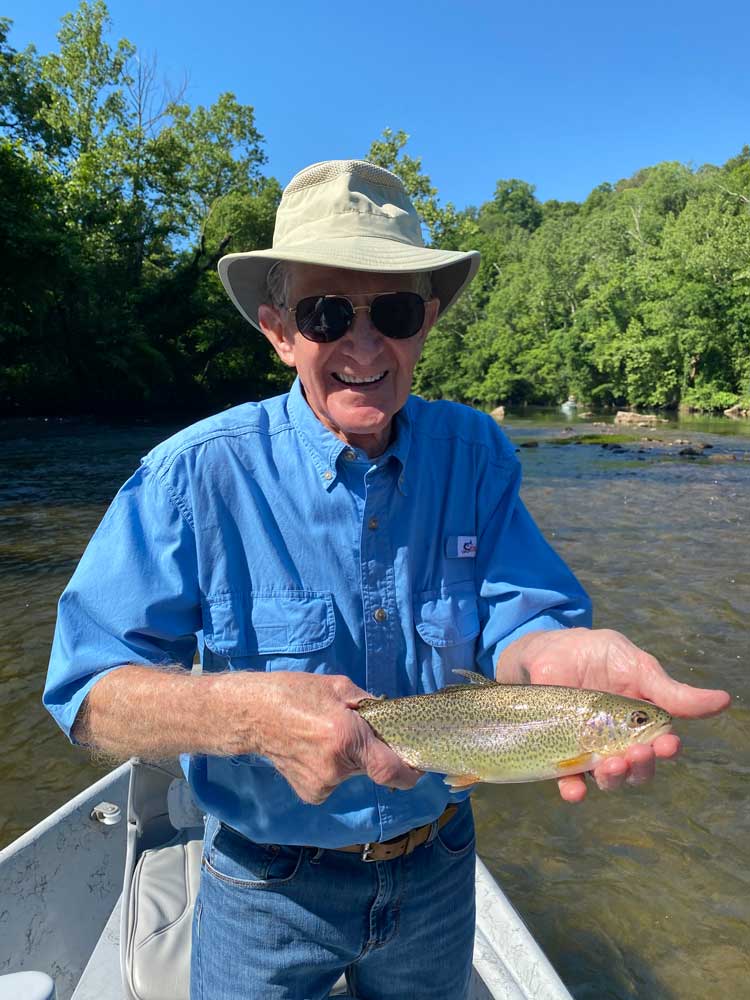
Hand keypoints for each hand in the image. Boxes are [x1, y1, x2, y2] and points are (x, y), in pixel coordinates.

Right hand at [227, 671, 420, 804]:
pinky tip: (312, 750)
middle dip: (369, 750)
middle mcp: (337, 767)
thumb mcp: (338, 687)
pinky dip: (331, 767)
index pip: (391, 770)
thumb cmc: (293, 693)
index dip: (410, 772)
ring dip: (348, 758)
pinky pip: (334, 781)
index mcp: (346, 737)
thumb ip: (368, 705)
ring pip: (352, 772)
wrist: (251, 715)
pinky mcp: (312, 793)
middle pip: (371, 765)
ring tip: (323, 737)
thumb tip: (389, 716)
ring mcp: (322, 784)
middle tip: (350, 730)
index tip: (417, 767)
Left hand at [496, 627, 730, 801]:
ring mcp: (589, 749)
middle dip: (641, 767)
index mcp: (642, 722)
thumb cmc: (596, 654)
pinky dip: (574, 789)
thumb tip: (723, 700)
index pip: (661, 746)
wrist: (546, 648)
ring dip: (613, 779)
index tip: (667, 744)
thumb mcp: (634, 663)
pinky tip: (574, 788)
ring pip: (608, 779)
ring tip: (610, 765)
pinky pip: (569, 779)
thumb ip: (669, 689)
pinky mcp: (560, 752)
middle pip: (638, 769)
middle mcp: (619, 742)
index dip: (666, 750)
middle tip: (634, 753)